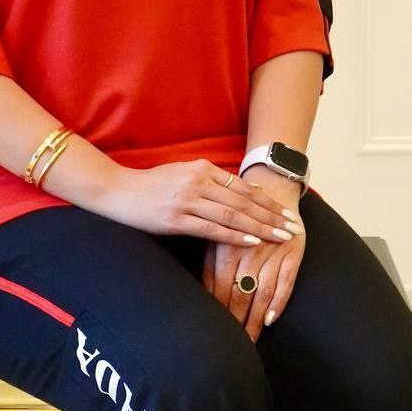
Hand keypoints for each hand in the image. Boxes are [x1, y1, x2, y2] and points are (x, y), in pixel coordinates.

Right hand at [102, 158, 302, 246]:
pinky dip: (234, 236)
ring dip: (260, 227)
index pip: (244, 187)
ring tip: (280, 237)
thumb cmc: (151, 185)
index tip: (287, 212)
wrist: (117, 190)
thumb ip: (210, 180)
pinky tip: (252, 242)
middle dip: (272, 216)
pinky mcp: (176, 218)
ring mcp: (188, 200)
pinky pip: (212, 229)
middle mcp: (198, 181)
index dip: (268, 201)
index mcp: (202, 168)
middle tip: (294, 227)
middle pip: (244, 201)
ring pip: (233, 215)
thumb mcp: (183, 174)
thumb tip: (241, 191)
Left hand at [201, 165, 305, 342]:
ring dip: (255, 320)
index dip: (216, 312)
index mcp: (226, 246)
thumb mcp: (217, 233)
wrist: (270, 186)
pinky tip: (270, 319)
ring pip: (261, 293)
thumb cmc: (236, 214)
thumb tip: (200, 295)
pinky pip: (286, 282)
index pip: (219, 288)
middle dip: (234, 323)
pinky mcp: (293, 252)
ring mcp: (272, 252)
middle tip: (230, 347)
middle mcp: (249, 250)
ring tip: (249, 341)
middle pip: (239, 294)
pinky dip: (278, 302)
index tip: (212, 334)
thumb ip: (209, 262)